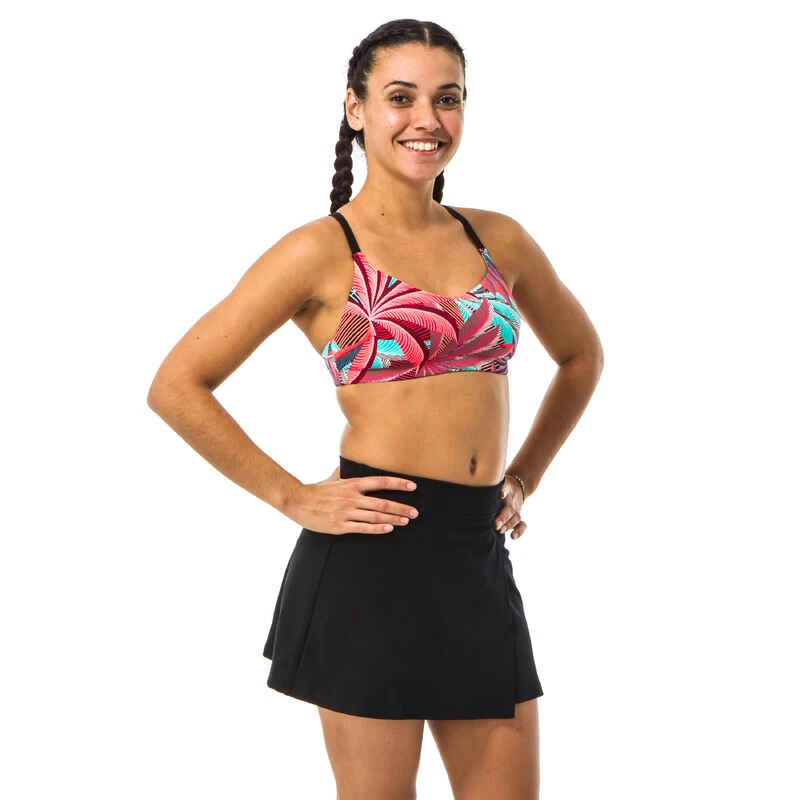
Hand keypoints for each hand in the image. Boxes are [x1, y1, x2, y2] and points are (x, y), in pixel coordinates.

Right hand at [284, 466, 419, 534]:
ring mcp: (346, 512)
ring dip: (393, 518)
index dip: (398, 483)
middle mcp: (351, 497)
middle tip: (415, 511)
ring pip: (375, 516)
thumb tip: (350, 463)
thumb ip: (345, 472)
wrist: (298, 502)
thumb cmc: (317, 491)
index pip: (380, 481)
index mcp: (352, 484)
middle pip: (382, 502)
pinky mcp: (340, 525)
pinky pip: (363, 528)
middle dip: (401, 507)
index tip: (413, 486)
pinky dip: (377, 528)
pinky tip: (389, 528)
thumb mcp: (333, 478)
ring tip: (406, 520)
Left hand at [495, 476, 526, 539]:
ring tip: (500, 530)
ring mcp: (516, 511)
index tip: (500, 495)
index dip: (504, 491)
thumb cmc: (500, 486)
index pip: (506, 488)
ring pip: (516, 518)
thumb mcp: (498, 481)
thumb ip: (490, 483)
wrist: (516, 487)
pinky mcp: (518, 518)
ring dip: (509, 525)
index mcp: (506, 490)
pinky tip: (512, 536)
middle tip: (496, 524)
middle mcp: (511, 501)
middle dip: (503, 517)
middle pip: (509, 510)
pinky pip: (522, 525)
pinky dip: (519, 531)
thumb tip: (485, 485)